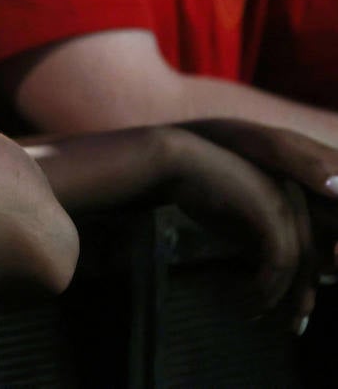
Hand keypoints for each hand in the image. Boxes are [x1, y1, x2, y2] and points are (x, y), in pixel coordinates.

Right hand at [163, 127, 318, 332]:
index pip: (309, 252)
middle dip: (302, 298)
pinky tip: (249, 297)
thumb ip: (256, 241)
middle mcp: (295, 203)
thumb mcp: (236, 221)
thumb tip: (270, 277)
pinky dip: (267, 284)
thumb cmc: (200, 187)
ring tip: (258, 313)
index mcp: (290, 203)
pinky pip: (279, 258)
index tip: (294, 314)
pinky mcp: (270, 211)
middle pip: (311, 260)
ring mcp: (285, 205)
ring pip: (297, 263)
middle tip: (292, 327)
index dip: (305, 285)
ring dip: (279, 295)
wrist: (177, 162)